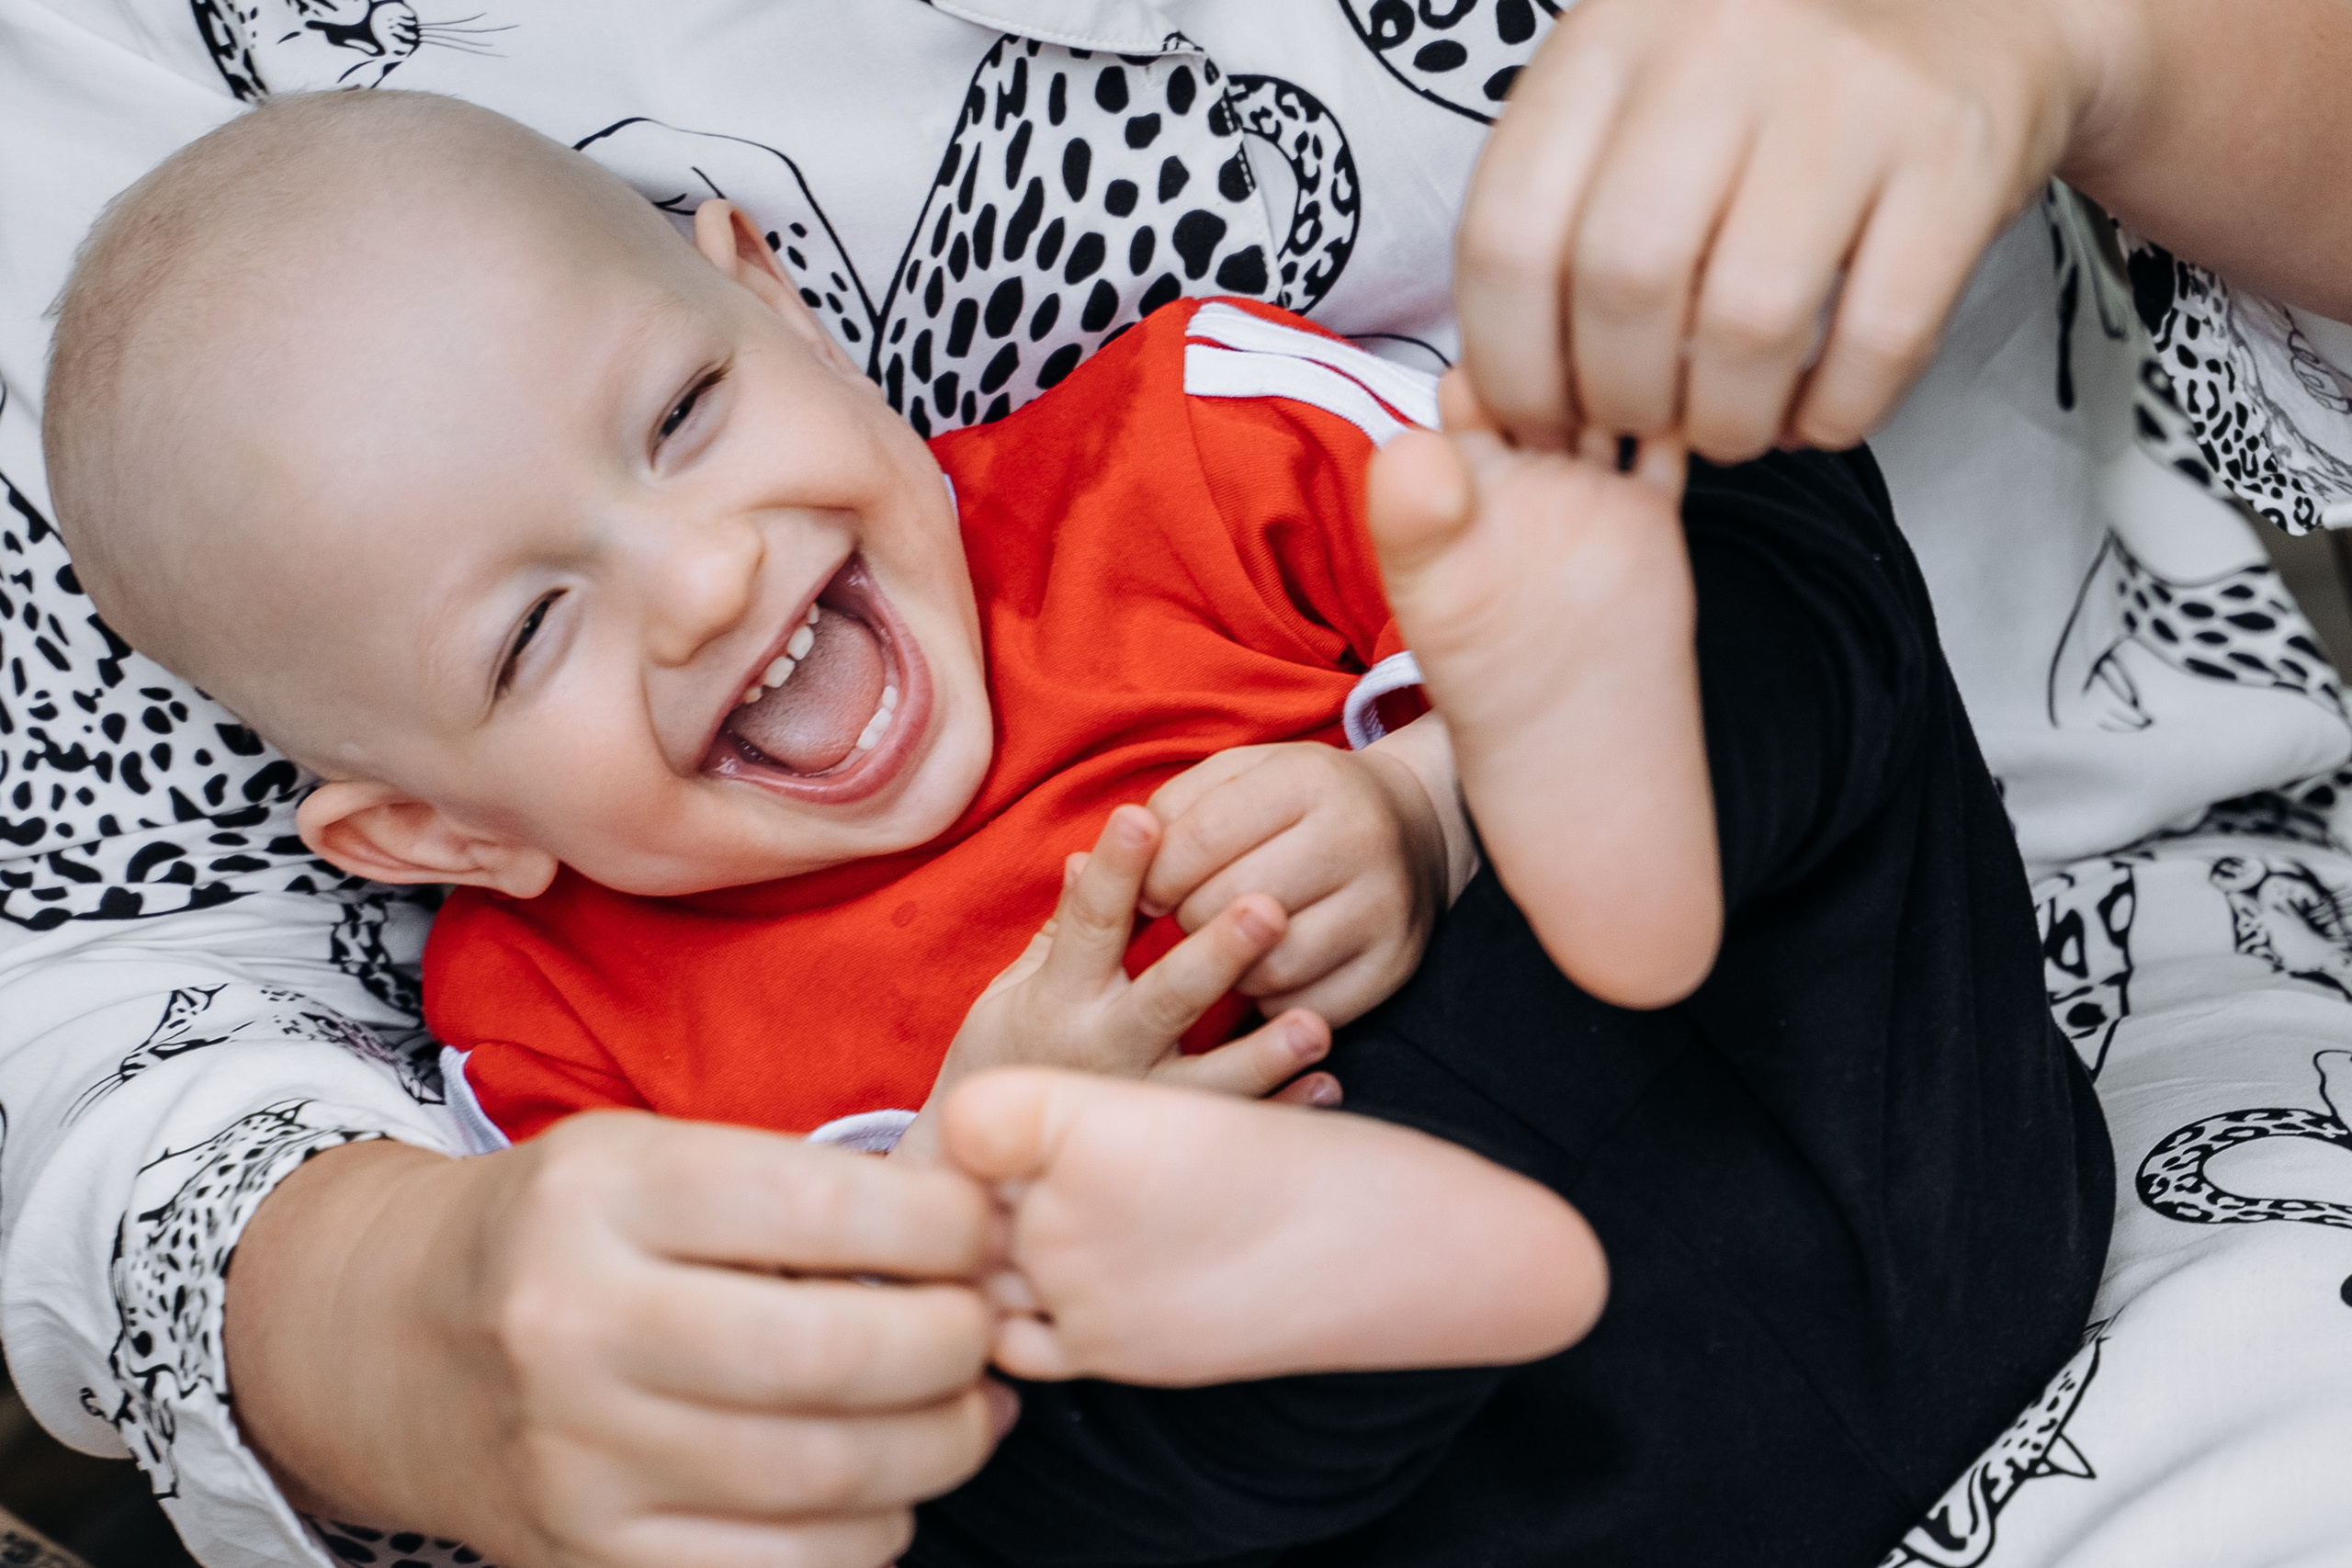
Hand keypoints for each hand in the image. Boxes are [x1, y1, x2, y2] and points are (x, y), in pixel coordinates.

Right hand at [226, 1119, 1005, 1567]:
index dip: (942, 1228)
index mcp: (607, 1192)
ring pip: (820, 1474)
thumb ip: (791, 1187)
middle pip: (831, 1352)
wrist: (390, 1339)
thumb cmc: (565, 1234)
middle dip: (954, 1345)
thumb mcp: (647, 1159)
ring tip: (966, 1411)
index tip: (979, 1234)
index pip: (823, 1206)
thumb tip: (965, 1237)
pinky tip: (887, 1491)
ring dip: (935, 1448)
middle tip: (985, 1330)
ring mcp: (576, 1452)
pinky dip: (866, 1536)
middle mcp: (579, 1321)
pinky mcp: (584, 1552)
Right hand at [894, 804, 1337, 1162]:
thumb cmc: (1010, 1050)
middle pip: (1165, 996)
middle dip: (1216, 953)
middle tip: (1267, 909)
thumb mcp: (1017, 984)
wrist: (980, 1163)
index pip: (1090, 921)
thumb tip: (1088, 856)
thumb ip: (1065, 926)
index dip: (1115, 871)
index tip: (1141, 818)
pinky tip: (1325, 1086)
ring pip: (1207, 1076)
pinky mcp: (1167, 1144)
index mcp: (1061, 995)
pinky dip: (1280, 1109)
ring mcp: (1138, 1101)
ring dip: (1263, 1051)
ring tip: (1314, 1025)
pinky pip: (1231, 1125)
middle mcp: (1103, 1047)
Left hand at [943, 1069, 1607, 1386]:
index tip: (1015, 1130)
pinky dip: (1023, 1317)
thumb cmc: (1301, 1153)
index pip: (967, 1121)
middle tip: (1035, 1181)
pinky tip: (1070, 1290)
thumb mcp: (1183, 1098)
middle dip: (991, 1191)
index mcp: (1083, 1118)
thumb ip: (1076, 1120)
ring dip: (1007, 1252)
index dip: (988, 1127)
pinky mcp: (1102, 1352)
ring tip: (1067, 1230)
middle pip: (967, 1196)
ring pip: (986, 1266)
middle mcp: (1062, 1205)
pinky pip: (1014, 1336)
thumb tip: (989, 1142)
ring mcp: (1077, 1288)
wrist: (1394, 1248)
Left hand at [1140, 729, 1469, 1026]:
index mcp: (1309, 778)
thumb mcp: (1238, 777)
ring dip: (1229, 967)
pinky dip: (1273, 999)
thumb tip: (1120, 878)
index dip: (1156, 873)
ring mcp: (1386, 906)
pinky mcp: (1396, 963)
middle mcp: (1357, 838)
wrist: (1411, 826)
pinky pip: (1307, 1007)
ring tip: (1226, 942)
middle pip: (1232, 905)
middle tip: (1188, 914)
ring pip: (1268, 966)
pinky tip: (1267, 968)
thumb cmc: (1298, 802)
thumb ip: (1170, 811)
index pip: (1202, 838)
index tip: (1149, 888)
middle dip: (1190, 918)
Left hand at [1367, 376, 1718, 1008]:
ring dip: (1631, 369)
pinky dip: (1684, 410)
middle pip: (1545, 366)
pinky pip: (1667, 438)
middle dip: (1571, 347)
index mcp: (1456, 478)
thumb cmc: (1486, 692)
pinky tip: (1689, 406)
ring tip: (1646, 381)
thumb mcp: (1436, 596)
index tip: (1528, 367)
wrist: (1574, 755)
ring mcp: (1583, 486)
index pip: (1475, 376)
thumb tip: (1406, 439)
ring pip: (1606, 389)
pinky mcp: (1644, 512)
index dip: (1499, 356)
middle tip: (1600, 363)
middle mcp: (1517, 470)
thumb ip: (1415, 519)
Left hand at [1455, 0, 2088, 460]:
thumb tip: (1500, 386)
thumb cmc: (1762, 96)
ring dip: (1725, 421)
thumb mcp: (1636, 101)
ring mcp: (1848, 93)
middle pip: (1624, 284)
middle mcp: (1721, 43)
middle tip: (1641, 421)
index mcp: (1611, 35)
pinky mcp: (1955, 155)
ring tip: (1725, 428)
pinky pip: (1879, 338)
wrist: (1977, 16)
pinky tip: (1813, 415)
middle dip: (1619, 398)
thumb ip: (1560, 209)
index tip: (1537, 414)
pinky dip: (1834, 413)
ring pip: (1747, 324)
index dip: (1510, 362)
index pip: (1508, 233)